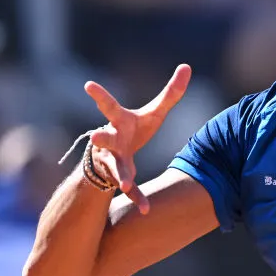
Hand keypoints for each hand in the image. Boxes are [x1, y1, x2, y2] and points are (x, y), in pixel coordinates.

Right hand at [84, 64, 191, 212]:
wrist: (115, 158)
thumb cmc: (135, 130)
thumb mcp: (154, 112)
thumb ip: (171, 93)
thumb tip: (187, 66)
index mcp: (119, 122)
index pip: (109, 106)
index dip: (99, 96)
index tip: (87, 85)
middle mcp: (110, 140)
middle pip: (102, 138)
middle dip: (100, 137)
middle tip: (96, 136)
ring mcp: (111, 160)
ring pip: (113, 168)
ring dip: (119, 175)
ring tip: (125, 184)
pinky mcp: (118, 177)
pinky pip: (128, 189)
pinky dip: (137, 198)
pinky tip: (146, 210)